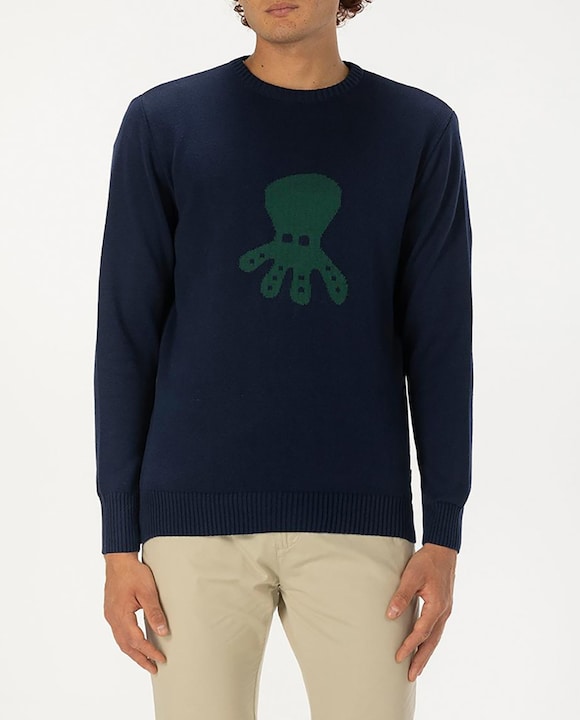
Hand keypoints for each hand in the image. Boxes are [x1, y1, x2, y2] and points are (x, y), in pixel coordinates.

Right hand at [103, 552, 168, 673]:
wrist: (119, 560)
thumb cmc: (133, 573)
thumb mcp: (148, 591)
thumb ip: (155, 612)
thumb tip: (163, 632)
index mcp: (121, 615)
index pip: (136, 640)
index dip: (149, 652)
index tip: (161, 659)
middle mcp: (113, 618)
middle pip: (126, 646)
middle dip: (140, 659)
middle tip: (154, 669)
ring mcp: (110, 615)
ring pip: (121, 641)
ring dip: (133, 652)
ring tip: (146, 661)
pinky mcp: (111, 611)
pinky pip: (118, 633)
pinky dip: (128, 643)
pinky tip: (135, 644)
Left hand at [386, 542, 456, 680]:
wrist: (443, 550)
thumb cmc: (427, 561)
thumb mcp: (412, 575)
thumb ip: (401, 595)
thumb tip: (390, 615)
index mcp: (437, 606)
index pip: (421, 632)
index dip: (409, 645)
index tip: (398, 657)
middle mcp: (444, 611)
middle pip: (432, 642)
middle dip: (421, 659)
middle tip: (411, 675)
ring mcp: (445, 610)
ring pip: (436, 637)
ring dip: (426, 653)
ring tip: (416, 668)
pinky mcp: (443, 606)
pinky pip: (436, 629)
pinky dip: (429, 641)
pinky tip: (423, 645)